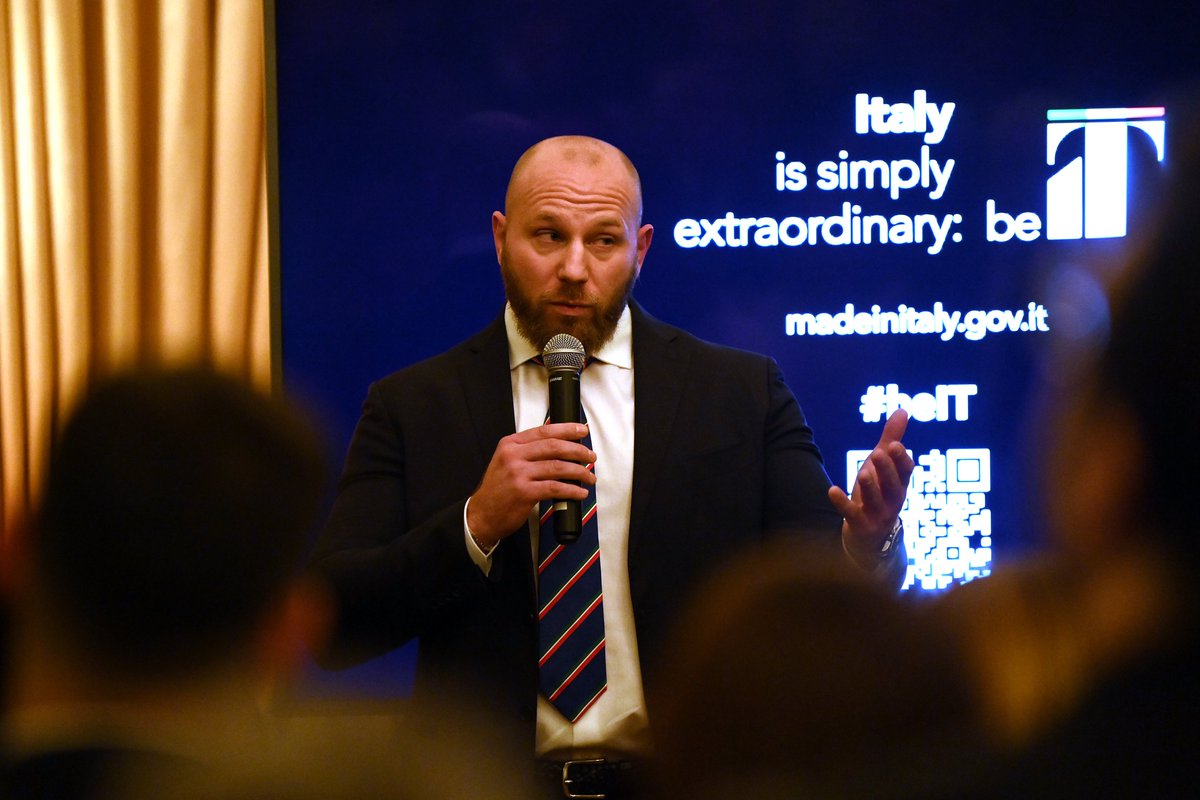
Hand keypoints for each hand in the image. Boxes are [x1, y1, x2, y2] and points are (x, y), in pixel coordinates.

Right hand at [467, 423, 595, 546]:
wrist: (481, 515)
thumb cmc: (499, 489)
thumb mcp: (507, 461)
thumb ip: (527, 451)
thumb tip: (560, 444)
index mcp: (510, 444)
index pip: (543, 431)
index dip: (567, 429)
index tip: (582, 431)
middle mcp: (513, 456)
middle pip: (554, 446)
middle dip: (578, 451)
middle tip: (591, 457)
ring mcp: (518, 474)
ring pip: (558, 467)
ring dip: (579, 472)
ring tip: (590, 477)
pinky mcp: (524, 492)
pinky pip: (555, 488)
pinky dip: (572, 490)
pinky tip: (580, 493)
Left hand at [829, 409, 914, 566]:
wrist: (869, 537)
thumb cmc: (877, 494)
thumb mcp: (883, 467)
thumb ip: (891, 439)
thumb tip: (902, 409)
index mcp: (899, 484)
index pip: (906, 472)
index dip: (901, 460)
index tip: (895, 445)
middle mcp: (892, 501)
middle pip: (894, 486)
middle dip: (887, 470)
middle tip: (878, 453)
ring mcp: (878, 516)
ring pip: (877, 501)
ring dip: (871, 487)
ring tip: (864, 472)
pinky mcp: (861, 526)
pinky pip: (852, 515)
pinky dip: (842, 503)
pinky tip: (832, 490)